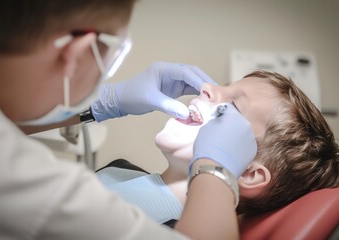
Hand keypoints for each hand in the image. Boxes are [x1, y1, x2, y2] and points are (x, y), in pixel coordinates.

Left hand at [91, 62, 215, 121]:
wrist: (120, 100)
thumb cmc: (132, 96)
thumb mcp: (149, 100)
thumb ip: (168, 105)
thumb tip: (187, 113)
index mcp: (164, 69)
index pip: (186, 72)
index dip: (199, 81)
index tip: (210, 91)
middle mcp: (170, 72)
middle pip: (193, 74)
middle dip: (205, 82)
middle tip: (218, 93)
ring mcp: (171, 80)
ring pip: (192, 81)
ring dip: (203, 89)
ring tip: (215, 98)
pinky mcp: (172, 88)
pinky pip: (188, 89)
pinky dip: (197, 94)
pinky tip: (205, 101)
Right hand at [191, 104, 256, 178]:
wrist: (215, 169)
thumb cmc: (207, 146)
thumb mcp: (206, 127)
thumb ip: (216, 120)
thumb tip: (220, 120)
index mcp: (234, 116)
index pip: (228, 108)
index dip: (220, 113)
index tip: (215, 119)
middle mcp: (246, 125)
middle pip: (237, 121)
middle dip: (230, 125)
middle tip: (219, 134)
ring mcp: (251, 139)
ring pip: (242, 133)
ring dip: (235, 136)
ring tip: (225, 146)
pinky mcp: (253, 152)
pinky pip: (245, 145)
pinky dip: (239, 147)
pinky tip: (230, 154)